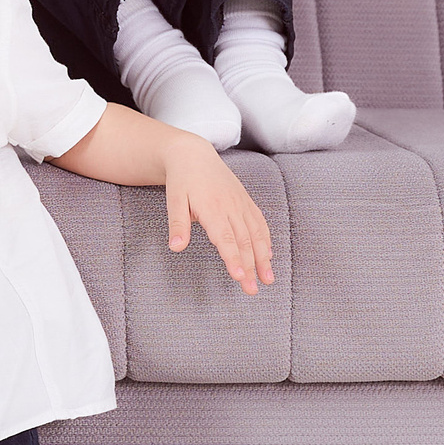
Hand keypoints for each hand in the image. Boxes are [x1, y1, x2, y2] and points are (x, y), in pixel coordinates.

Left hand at [162, 136, 275, 290]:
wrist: (193, 154)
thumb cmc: (182, 180)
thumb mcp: (173, 200)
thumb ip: (177, 224)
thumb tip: (176, 248)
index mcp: (212, 207)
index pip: (225, 238)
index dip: (234, 259)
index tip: (240, 277)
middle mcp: (230, 206)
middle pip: (244, 241)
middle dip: (251, 267)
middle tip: (253, 290)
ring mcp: (241, 203)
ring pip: (256, 233)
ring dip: (264, 258)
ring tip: (268, 279)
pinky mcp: (246, 200)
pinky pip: (260, 222)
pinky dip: (266, 240)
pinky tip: (269, 256)